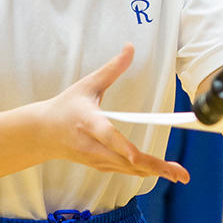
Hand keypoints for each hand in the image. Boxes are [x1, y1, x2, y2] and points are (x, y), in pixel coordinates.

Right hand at [46, 44, 188, 181]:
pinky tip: (163, 173)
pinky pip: (125, 172)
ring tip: (180, 175)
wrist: (42, 133)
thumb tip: (130, 47)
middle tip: (180, 174)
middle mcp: (93, 146)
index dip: (124, 148)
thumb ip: (112, 68)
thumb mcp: (87, 84)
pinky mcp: (99, 166)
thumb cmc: (65, 106)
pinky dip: (144, 173)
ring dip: (155, 173)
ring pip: (128, 170)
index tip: (138, 156)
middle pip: (126, 161)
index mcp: (90, 123)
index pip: (108, 137)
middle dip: (154, 167)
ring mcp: (96, 160)